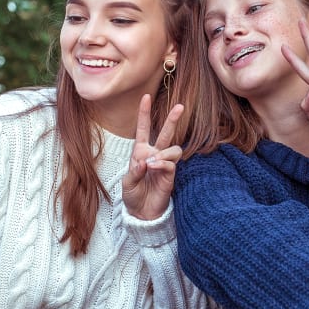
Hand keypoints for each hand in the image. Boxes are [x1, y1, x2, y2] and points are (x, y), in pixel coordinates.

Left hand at [122, 94, 183, 220]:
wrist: (141, 212)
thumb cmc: (133, 195)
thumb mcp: (127, 183)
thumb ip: (135, 171)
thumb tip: (147, 161)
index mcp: (140, 151)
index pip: (143, 128)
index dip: (144, 113)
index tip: (146, 96)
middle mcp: (154, 154)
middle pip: (166, 133)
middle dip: (173, 119)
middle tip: (181, 106)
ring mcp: (164, 164)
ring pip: (173, 149)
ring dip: (163, 154)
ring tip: (152, 164)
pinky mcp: (171, 175)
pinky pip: (171, 164)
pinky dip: (162, 164)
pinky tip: (154, 168)